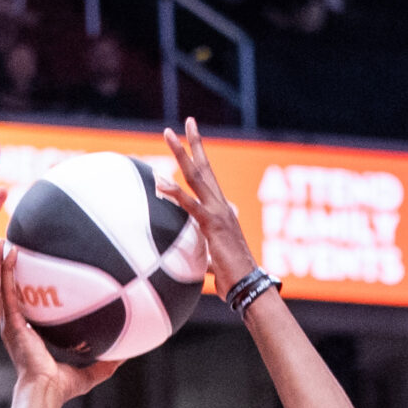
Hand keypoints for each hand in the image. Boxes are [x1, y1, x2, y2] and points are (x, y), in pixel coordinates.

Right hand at [0, 241, 120, 405]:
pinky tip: (8, 253)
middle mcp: (15, 329)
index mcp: (28, 337)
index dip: (21, 291)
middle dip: (5, 270)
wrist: (45, 393)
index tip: (27, 275)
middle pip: (7, 292)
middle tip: (9, 248)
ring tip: (2, 242)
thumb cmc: (60, 388)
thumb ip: (107, 362)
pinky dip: (5, 272)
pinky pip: (6, 292)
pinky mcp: (11, 324)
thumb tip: (128, 353)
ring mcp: (10, 326)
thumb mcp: (89, 372)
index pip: (22, 309)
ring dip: (0, 264)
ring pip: (1, 287)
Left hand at [157, 117, 258, 289]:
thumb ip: (206, 253)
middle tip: (187, 122)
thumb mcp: (214, 258)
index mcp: (221, 211)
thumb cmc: (232, 276)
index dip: (201, 157)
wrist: (247, 285)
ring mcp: (217, 213)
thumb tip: (202, 262)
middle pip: (205, 168)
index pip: (209, 178)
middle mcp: (221, 206)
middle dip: (194, 143)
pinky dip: (174, 192)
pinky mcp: (211, 225)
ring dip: (181, 154)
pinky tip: (160, 181)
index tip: (193, 136)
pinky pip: (190, 204)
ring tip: (167, 134)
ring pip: (196, 177)